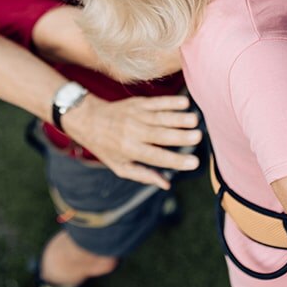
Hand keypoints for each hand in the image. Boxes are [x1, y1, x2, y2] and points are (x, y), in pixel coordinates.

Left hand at [61, 95, 201, 188]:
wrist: (88, 119)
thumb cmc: (106, 147)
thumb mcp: (120, 167)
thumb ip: (144, 175)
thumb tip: (167, 184)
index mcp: (130, 150)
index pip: (156, 157)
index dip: (176, 161)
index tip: (194, 163)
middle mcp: (133, 132)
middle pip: (160, 135)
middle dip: (180, 136)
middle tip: (198, 137)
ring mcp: (136, 116)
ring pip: (161, 118)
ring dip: (179, 118)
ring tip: (195, 120)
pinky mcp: (137, 103)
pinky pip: (157, 102)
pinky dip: (171, 102)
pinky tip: (185, 103)